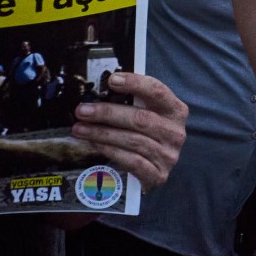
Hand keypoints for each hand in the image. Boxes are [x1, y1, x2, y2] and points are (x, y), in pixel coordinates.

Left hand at [72, 71, 187, 191]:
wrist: (156, 169)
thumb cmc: (148, 136)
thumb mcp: (149, 115)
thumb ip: (134, 102)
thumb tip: (103, 89)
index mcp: (175, 110)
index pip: (157, 91)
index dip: (135, 83)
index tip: (112, 80)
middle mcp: (175, 132)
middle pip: (140, 118)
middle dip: (107, 113)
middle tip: (83, 111)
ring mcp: (168, 155)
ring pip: (132, 140)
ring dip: (102, 133)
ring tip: (80, 129)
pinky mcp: (158, 175)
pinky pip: (131, 161)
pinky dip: (110, 151)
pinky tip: (94, 144)